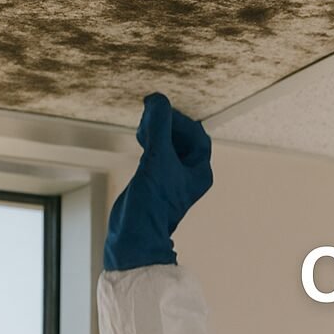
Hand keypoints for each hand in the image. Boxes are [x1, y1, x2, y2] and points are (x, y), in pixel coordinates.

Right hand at [103, 93, 213, 270]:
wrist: (134, 233)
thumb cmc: (152, 202)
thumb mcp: (157, 159)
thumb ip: (160, 127)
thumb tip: (158, 100)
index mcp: (200, 172)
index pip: (197, 135)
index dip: (179, 120)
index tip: (160, 111)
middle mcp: (188, 174)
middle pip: (182, 137)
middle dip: (166, 123)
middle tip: (149, 115)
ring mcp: (171, 177)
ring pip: (168, 143)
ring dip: (156, 130)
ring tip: (142, 127)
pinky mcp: (155, 179)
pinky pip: (156, 151)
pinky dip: (149, 141)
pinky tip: (139, 137)